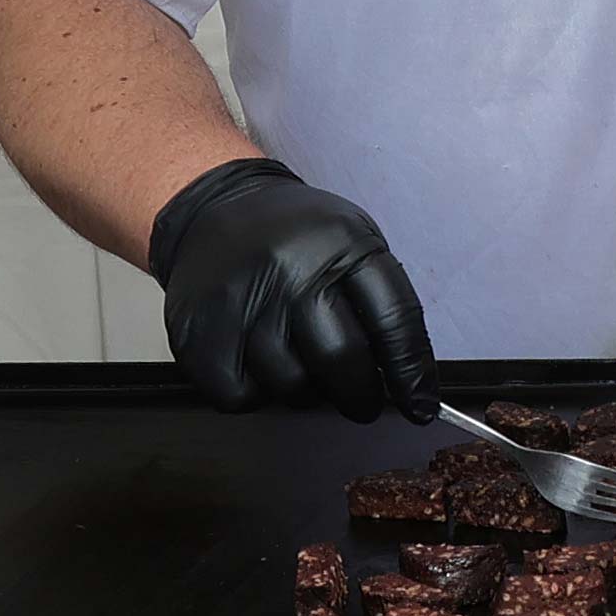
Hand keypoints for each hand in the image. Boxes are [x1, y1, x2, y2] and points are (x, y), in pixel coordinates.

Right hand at [152, 158, 437, 422]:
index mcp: (343, 243)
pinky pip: (240, 396)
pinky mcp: (194, 332)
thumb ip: (381, 305)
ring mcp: (238, 300)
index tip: (420, 406)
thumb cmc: (298, 239)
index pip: (393, 321)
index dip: (411, 373)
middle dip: (361, 395)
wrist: (216, 209)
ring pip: (291, 385)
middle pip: (340, 360)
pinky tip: (259, 364)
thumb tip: (407, 384)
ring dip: (306, 391)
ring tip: (301, 362)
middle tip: (363, 402)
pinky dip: (256, 394)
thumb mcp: (353, 244)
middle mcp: (290, 269)